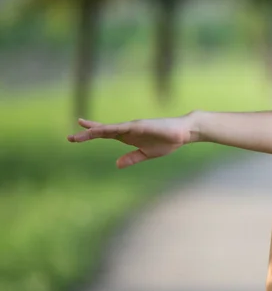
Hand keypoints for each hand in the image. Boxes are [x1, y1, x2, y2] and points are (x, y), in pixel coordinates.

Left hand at [67, 116, 194, 168]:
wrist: (183, 133)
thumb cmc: (167, 142)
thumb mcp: (146, 154)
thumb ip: (132, 158)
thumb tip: (117, 164)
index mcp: (128, 136)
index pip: (105, 135)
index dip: (90, 135)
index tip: (74, 137)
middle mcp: (128, 129)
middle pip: (104, 130)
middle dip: (88, 133)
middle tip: (70, 137)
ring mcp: (134, 126)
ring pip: (111, 128)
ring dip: (97, 129)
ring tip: (83, 130)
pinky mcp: (142, 126)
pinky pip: (125, 127)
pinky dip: (114, 128)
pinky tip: (104, 129)